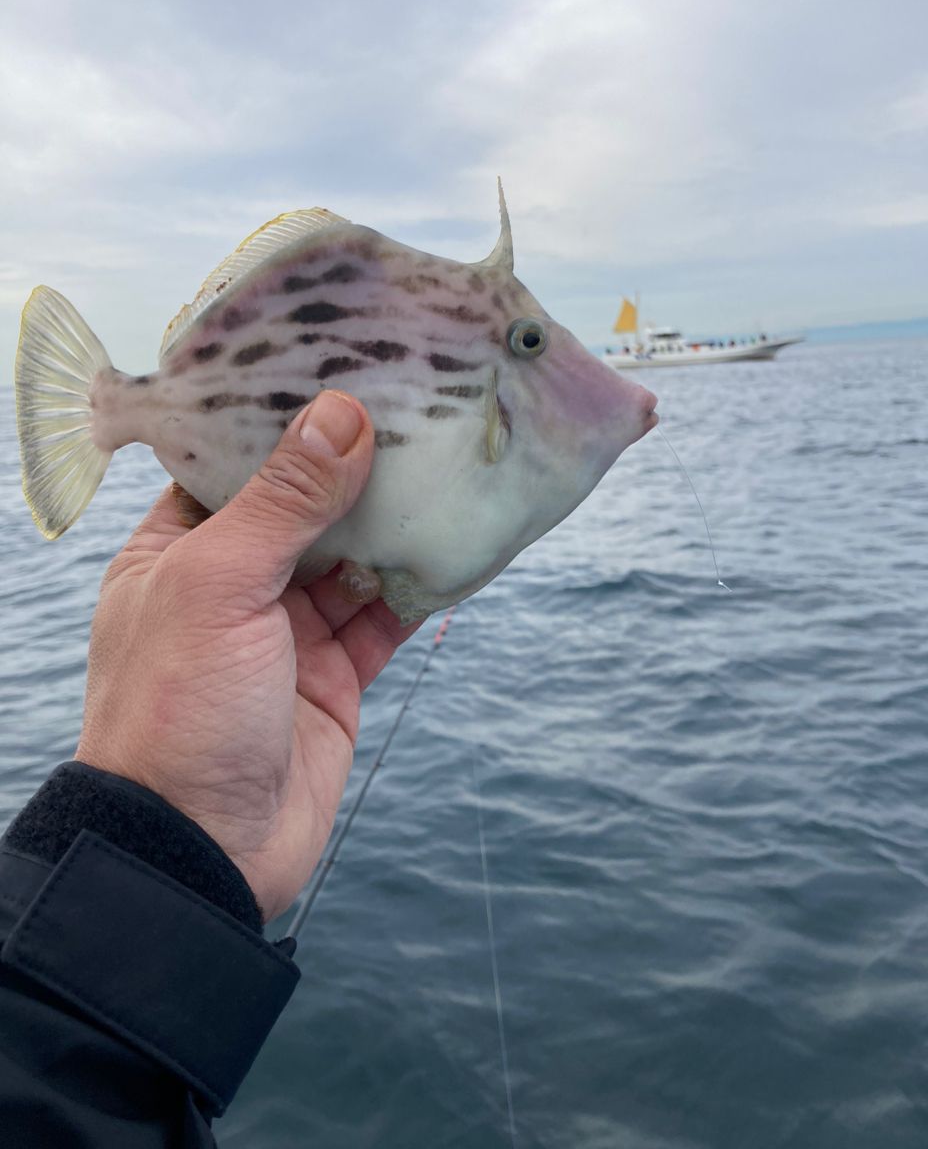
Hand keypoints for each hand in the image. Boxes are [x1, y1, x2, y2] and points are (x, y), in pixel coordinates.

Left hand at [75, 391, 419, 920]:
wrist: (199, 854)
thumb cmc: (177, 711)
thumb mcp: (219, 587)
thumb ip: (283, 502)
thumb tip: (342, 415)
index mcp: (180, 551)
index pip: (235, 465)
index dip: (286, 419)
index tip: (346, 367)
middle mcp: (235, 585)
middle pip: (306, 506)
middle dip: (358, 464)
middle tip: (418, 405)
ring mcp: (288, 633)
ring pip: (354, 559)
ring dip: (397, 520)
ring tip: (451, 459)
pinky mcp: (335, 677)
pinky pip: (386, 617)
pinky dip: (420, 585)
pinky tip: (458, 542)